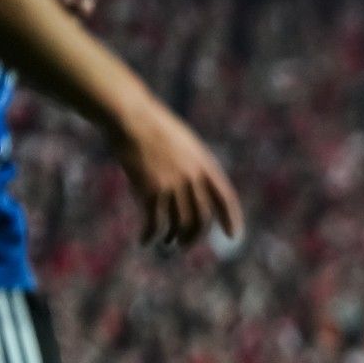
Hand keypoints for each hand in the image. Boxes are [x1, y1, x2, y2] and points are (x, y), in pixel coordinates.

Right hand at [111, 100, 241, 247]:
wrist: (130, 118)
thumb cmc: (154, 127)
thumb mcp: (185, 143)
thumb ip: (194, 166)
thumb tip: (197, 190)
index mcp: (205, 164)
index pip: (225, 198)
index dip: (231, 218)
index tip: (233, 236)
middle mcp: (193, 177)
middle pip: (202, 217)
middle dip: (194, 236)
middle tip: (185, 245)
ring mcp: (173, 185)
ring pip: (179, 223)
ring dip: (172, 237)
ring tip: (166, 242)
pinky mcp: (151, 190)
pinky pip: (154, 222)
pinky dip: (150, 235)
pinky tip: (144, 241)